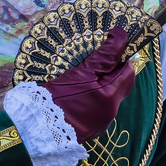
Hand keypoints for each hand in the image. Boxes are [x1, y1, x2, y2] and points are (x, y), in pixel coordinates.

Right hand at [42, 27, 135, 142]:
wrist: (38, 128)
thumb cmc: (58, 98)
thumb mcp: (82, 72)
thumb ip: (105, 55)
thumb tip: (122, 35)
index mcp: (111, 96)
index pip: (128, 72)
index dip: (120, 59)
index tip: (107, 51)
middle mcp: (111, 112)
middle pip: (118, 85)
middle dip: (109, 72)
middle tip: (91, 63)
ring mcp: (101, 123)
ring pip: (108, 97)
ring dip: (99, 86)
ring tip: (81, 79)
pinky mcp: (91, 129)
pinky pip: (97, 109)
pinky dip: (91, 99)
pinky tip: (77, 95)